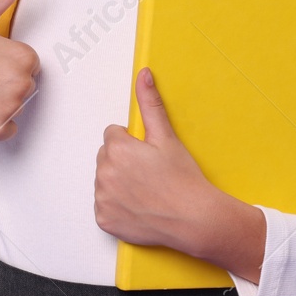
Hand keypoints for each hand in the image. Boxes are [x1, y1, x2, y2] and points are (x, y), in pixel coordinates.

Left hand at [94, 67, 220, 250]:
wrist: (193, 219)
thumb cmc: (182, 180)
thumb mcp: (166, 136)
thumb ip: (150, 103)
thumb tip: (143, 76)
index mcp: (116, 149)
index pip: (113, 135)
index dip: (133, 143)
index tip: (148, 155)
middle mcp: (104, 173)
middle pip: (106, 157)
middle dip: (123, 161)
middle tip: (149, 173)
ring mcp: (102, 199)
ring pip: (105, 181)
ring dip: (119, 183)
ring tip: (146, 191)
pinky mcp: (103, 219)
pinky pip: (104, 206)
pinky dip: (117, 206)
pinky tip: (138, 207)